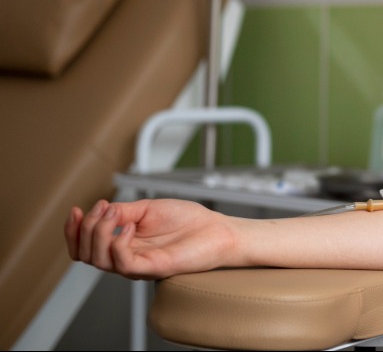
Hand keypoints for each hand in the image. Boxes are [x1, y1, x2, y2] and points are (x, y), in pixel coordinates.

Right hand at [65, 198, 238, 279]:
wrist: (216, 229)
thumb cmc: (187, 220)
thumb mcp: (147, 208)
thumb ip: (122, 211)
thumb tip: (101, 211)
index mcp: (122, 244)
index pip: (84, 247)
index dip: (72, 231)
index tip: (76, 210)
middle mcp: (126, 257)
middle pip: (85, 254)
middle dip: (85, 228)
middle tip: (104, 208)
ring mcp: (138, 264)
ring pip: (98, 259)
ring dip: (99, 232)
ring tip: (116, 214)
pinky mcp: (152, 268)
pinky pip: (123, 263)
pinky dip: (119, 243)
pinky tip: (131, 228)